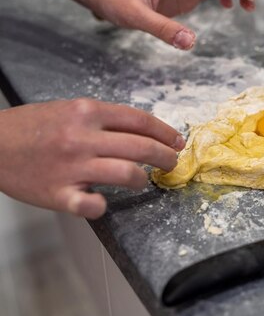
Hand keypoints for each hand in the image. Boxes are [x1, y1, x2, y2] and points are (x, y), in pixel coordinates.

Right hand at [0, 99, 184, 218]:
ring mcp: (71, 166)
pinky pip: (91, 204)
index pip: (140, 121)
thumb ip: (104, 119)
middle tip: (171, 163)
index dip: (165, 132)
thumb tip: (143, 131)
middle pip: (142, 147)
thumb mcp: (69, 109)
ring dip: (142, 179)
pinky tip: (103, 203)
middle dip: (165, 157)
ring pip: (127, 174)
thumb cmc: (33, 126)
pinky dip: (102, 206)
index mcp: (87, 112)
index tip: (177, 141)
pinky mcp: (58, 193)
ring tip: (142, 180)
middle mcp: (82, 137)